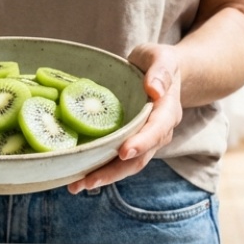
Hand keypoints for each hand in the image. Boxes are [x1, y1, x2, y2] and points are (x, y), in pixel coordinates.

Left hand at [66, 42, 183, 193]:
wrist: (161, 73)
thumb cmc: (158, 62)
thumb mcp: (161, 58)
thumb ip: (160, 71)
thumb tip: (155, 89)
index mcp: (167, 112)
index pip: (157, 130)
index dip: (142, 143)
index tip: (124, 151)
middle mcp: (157, 132)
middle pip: (139, 157)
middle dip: (114, 171)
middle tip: (88, 181)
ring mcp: (144, 141)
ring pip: (126, 165)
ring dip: (103, 177)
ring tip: (77, 185)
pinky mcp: (130, 143)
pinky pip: (116, 160)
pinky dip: (99, 169)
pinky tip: (77, 176)